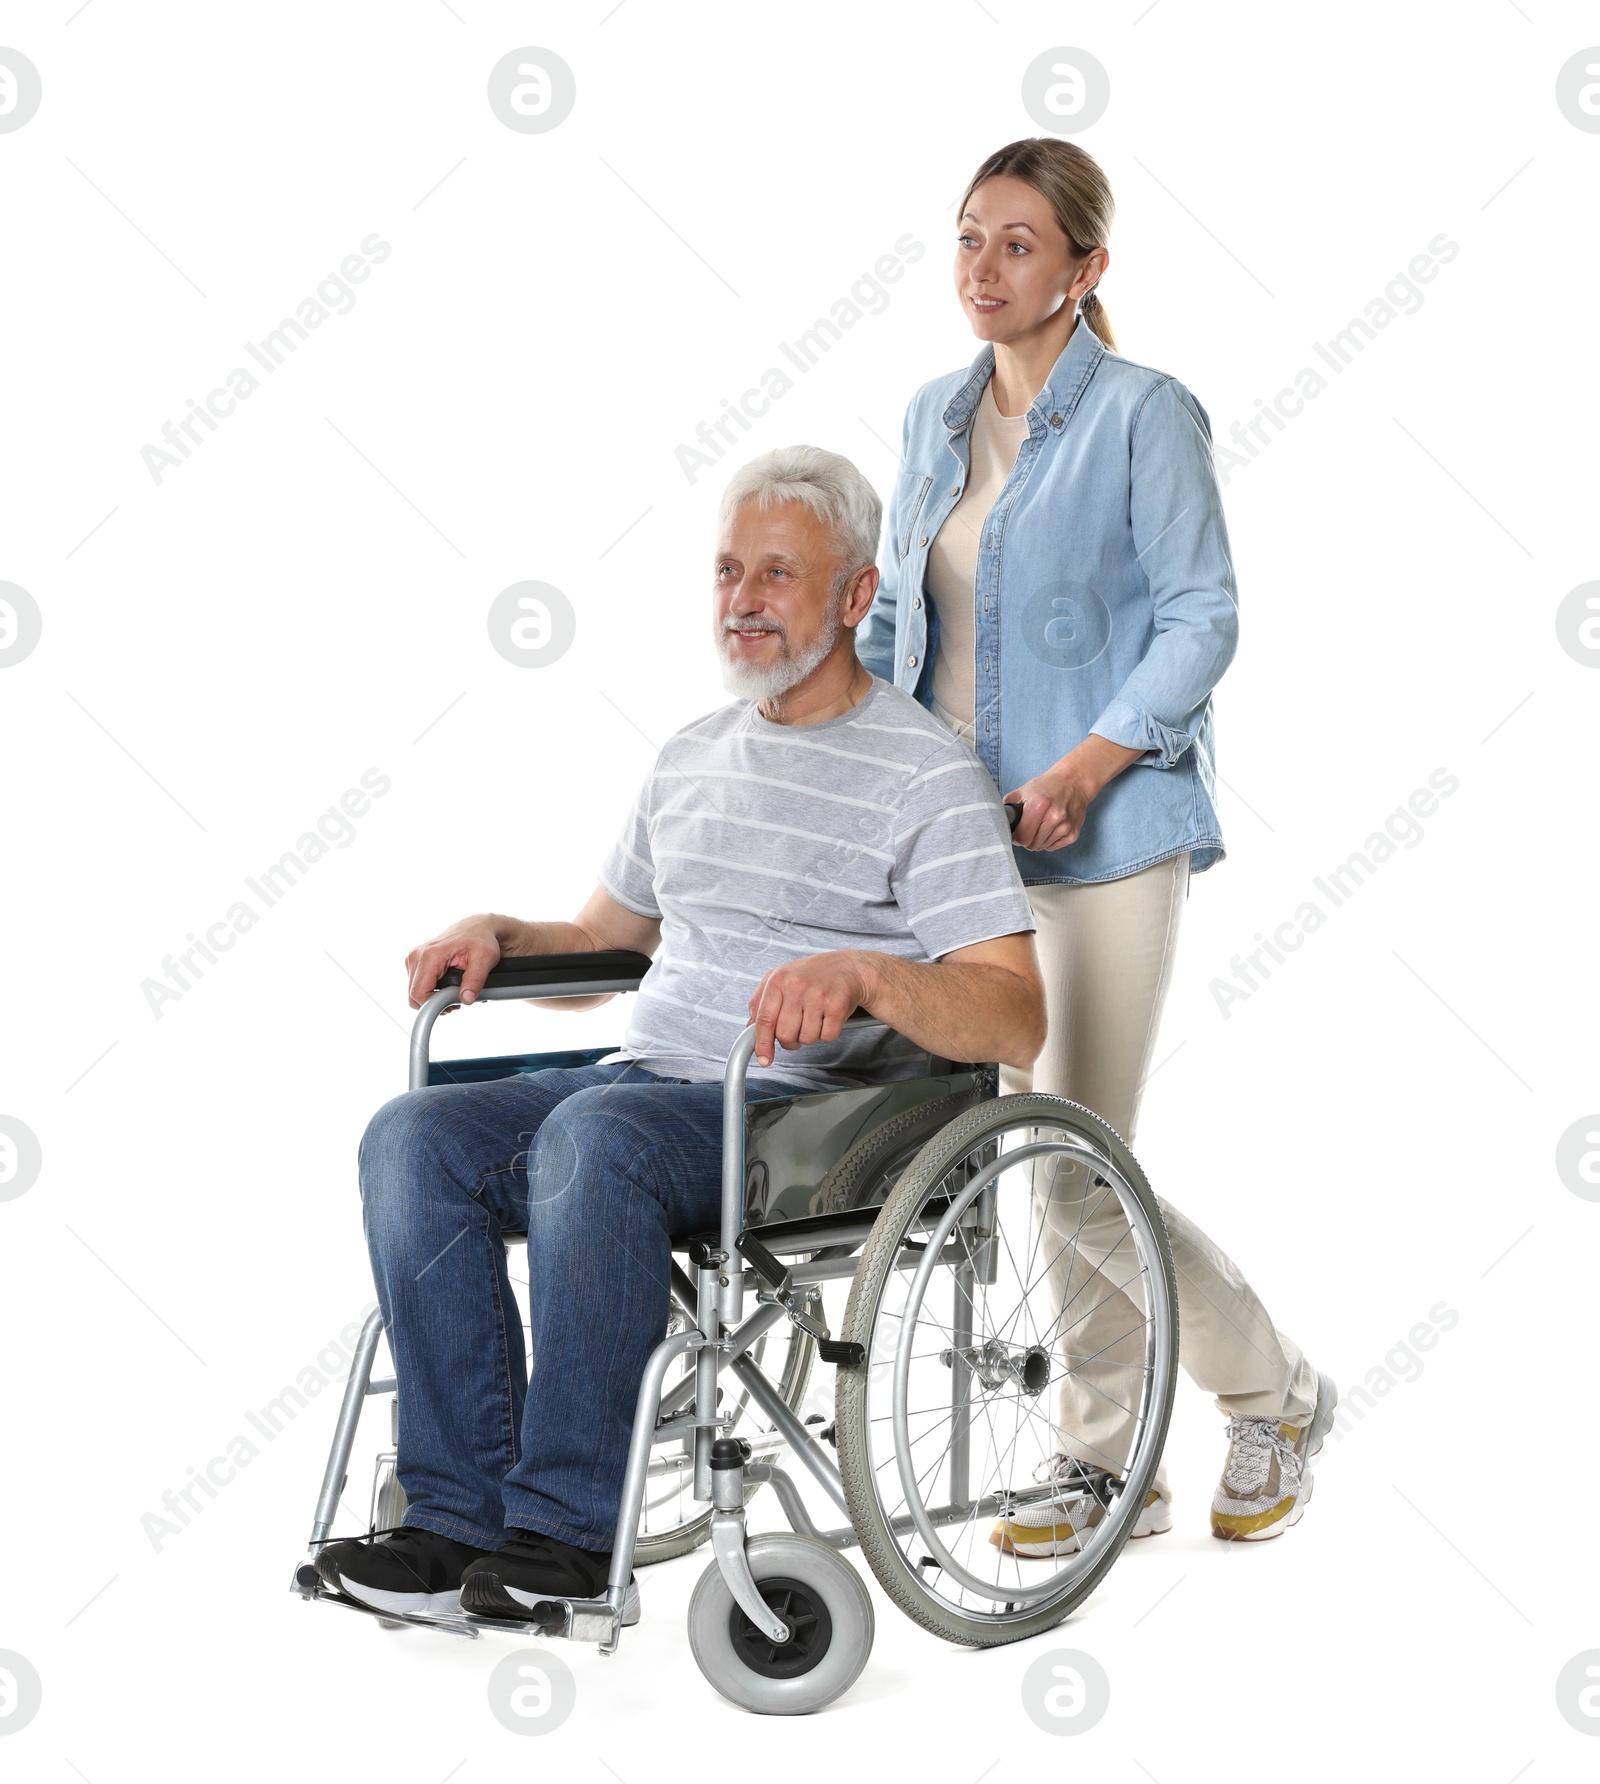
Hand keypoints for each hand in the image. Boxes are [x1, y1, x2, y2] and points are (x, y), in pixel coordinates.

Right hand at [404, 915, 502, 1008]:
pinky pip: (417, 985)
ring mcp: (414, 958)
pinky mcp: (415, 962)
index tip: (452, 1004)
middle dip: (434, 1003)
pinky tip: (445, 984)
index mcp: (429, 955)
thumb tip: (466, 999)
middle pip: (413, 996)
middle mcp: (416, 956)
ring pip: (414, 992)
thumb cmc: (481, 939)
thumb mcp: (485, 959)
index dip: (434, 1005)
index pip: (418, 993)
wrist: (477, 928)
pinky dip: (430, 990)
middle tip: (455, 997)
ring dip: (432, 997)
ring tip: (452, 989)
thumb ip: (475, 980)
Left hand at [747, 951, 874, 1067]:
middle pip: (784, 1035)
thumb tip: (750, 1028)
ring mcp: (818, 996)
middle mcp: (797, 986)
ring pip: (806, 1039)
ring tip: (814, 1017)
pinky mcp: (837, 1006)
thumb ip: (761, 1001)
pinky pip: (826, 1037)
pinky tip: (827, 1016)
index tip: (764, 1058)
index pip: (764, 1019)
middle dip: (790, 1039)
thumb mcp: (781, 978)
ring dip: (810, 1035)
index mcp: (778, 979)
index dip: (762, 1044)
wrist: (850, 967)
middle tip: (797, 1027)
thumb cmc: (813, 974)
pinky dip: (827, 1033)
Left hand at [1003, 766, 1095, 851]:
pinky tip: (1051, 827)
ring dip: (1037, 840)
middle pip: (1031, 845)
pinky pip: (1053, 847)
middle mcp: (1054, 816)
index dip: (1016, 837)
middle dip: (1026, 839)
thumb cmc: (1045, 787)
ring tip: (1040, 825)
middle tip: (1027, 828)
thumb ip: (1008, 807)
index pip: (1022, 837)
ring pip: (1041, 847)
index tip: (1016, 831)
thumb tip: (996, 822)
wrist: (1073, 782)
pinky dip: (1049, 841)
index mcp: (1039, 804)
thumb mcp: (1023, 791)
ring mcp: (1065, 826)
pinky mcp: (1073, 834)